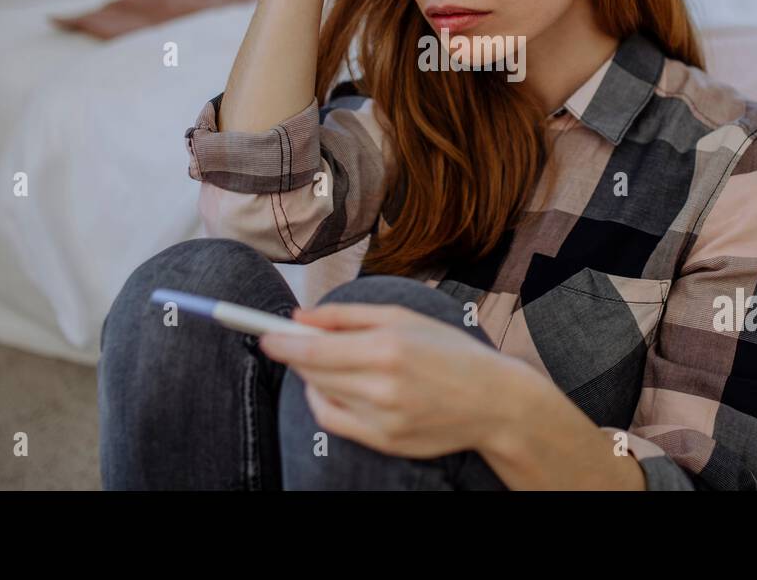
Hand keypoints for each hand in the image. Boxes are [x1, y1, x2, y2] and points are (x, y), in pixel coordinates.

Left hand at [258, 301, 517, 458]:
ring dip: (315, 378)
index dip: (282, 343)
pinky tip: (339, 388)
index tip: (263, 336)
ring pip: (322, 396)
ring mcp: (382, 418)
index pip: (314, 349)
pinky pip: (334, 422)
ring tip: (334, 362)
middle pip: (312, 373)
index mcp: (387, 347)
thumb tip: (300, 317)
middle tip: (293, 343)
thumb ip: (348, 315)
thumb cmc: (449, 352)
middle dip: (295, 357)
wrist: (493, 401)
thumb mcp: (404, 317)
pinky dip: (325, 403)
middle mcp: (382, 385)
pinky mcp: (384, 441)